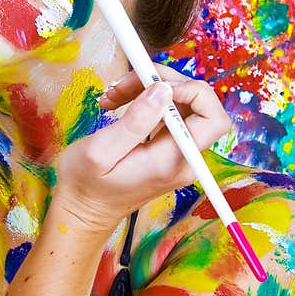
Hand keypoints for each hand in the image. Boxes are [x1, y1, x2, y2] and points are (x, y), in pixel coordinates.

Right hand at [51, 63, 232, 231]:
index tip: (152, 84)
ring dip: (150, 89)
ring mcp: (178, 155)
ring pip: (182, 104)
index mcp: (172, 162)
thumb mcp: (100, 151)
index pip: (212, 117)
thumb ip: (135, 121)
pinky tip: (120, 103)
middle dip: (162, 84)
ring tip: (115, 95)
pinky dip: (147, 100)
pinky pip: (169, 114)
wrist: (83, 212)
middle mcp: (184, 159)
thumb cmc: (85, 185)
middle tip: (124, 83)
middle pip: (198, 104)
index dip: (189, 90)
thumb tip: (164, 90)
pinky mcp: (168, 150)